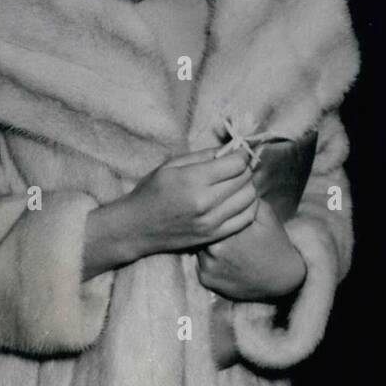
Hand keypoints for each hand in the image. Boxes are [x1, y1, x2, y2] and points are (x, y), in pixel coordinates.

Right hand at [83, 147, 256, 278]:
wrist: (135, 228)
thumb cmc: (151, 192)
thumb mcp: (171, 165)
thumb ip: (203, 155)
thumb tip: (231, 149)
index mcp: (193, 180)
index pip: (236, 164)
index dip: (242, 154)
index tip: (239, 151)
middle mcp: (205, 202)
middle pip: (245, 179)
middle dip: (245, 168)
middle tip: (237, 165)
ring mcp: (211, 222)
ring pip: (250, 198)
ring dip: (248, 186)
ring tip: (237, 181)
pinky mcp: (214, 236)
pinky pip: (246, 218)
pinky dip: (249, 206)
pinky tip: (238, 199)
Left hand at [196, 199, 306, 301]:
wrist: (281, 279)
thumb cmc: (274, 242)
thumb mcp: (265, 214)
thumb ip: (244, 198)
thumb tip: (227, 183)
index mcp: (229, 231)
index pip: (209, 212)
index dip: (214, 209)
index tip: (221, 209)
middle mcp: (215, 250)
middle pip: (201, 228)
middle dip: (209, 225)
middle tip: (225, 229)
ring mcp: (208, 267)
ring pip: (198, 245)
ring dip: (207, 242)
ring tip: (227, 244)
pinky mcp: (206, 279)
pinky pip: (199, 262)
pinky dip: (208, 259)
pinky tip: (225, 259)